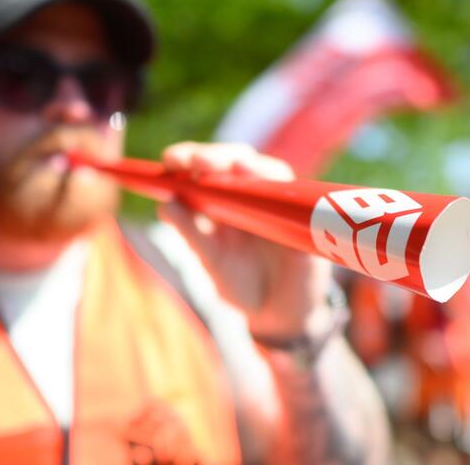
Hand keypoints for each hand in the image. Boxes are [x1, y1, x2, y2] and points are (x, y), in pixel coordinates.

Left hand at [158, 142, 333, 339]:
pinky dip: (275, 184)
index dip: (186, 157)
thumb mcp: (212, 263)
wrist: (278, 313)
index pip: (202, 167)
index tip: (170, 161)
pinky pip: (293, 194)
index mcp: (220, 200)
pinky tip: (257, 179)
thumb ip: (191, 235)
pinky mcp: (303, 216)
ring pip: (264, 168)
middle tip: (195, 161)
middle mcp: (249, 194)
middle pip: (231, 160)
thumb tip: (165, 205)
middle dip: (212, 155)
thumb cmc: (242, 284)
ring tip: (227, 165)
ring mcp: (278, 202)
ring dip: (242, 163)